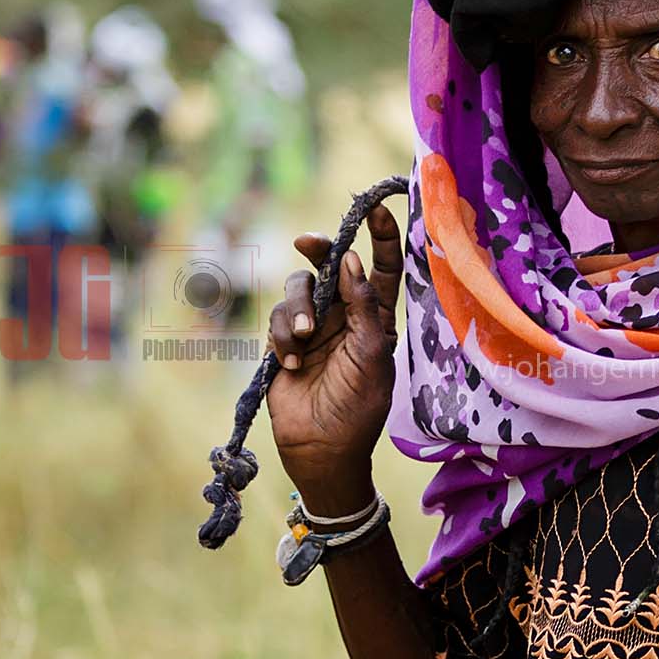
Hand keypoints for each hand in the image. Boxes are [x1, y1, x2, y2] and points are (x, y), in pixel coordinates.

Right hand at [265, 204, 401, 513]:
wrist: (323, 450)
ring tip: (304, 340)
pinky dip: (283, 337)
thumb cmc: (358, 407)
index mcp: (374, 318)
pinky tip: (293, 364)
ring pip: (297, 289)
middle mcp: (343, 316)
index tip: (376, 209)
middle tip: (307, 242)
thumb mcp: (371, 354)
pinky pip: (277, 320)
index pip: (381, 268)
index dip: (380, 237)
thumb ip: (363, 306)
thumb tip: (350, 260)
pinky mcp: (284, 344)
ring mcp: (312, 329)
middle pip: (328, 266)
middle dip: (318, 250)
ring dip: (297, 309)